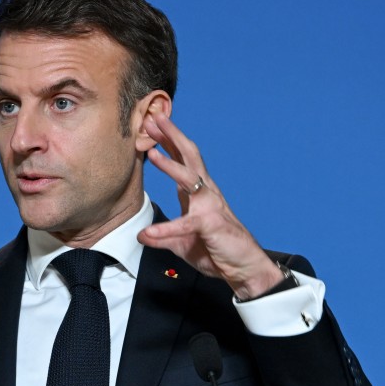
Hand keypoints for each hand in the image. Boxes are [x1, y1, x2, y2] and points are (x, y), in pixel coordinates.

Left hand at [137, 113, 282, 299]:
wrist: (242, 268)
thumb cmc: (216, 250)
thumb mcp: (181, 242)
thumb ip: (162, 236)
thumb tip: (142, 235)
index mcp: (197, 193)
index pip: (181, 160)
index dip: (167, 141)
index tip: (152, 124)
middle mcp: (205, 193)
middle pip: (188, 156)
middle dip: (171, 135)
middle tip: (154, 117)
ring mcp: (209, 206)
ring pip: (189, 178)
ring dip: (169, 164)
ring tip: (151, 151)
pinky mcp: (210, 225)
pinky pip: (184, 224)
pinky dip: (165, 229)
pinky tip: (148, 233)